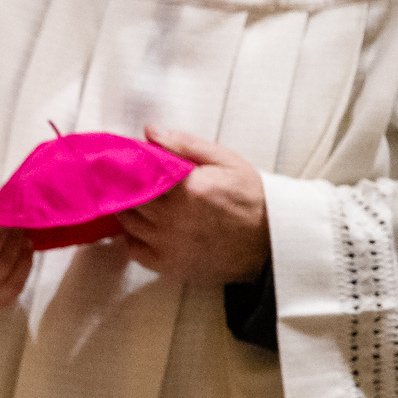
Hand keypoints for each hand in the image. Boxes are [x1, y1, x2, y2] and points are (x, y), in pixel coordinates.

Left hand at [118, 127, 267, 284]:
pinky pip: (134, 249)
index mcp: (188, 189)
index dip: (129, 167)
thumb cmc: (249, 196)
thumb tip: (150, 131)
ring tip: (142, 200)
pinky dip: (133, 236)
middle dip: (126, 187)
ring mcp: (169, 245)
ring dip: (129, 209)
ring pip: (128, 223)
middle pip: (128, 198)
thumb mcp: (225, 160)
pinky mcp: (168, 265)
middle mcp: (174, 219)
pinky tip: (146, 225)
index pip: (138, 174)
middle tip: (132, 180)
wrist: (271, 239)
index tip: (127, 162)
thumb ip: (185, 144)